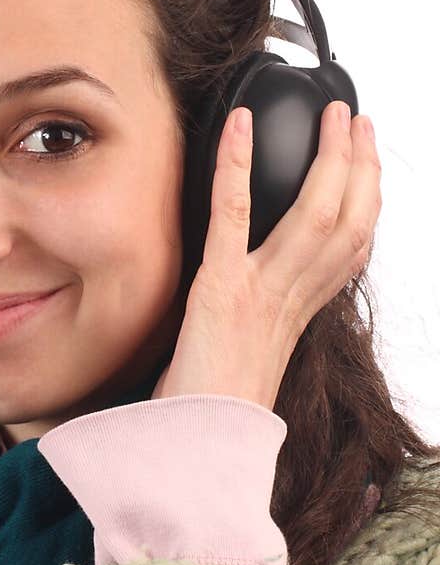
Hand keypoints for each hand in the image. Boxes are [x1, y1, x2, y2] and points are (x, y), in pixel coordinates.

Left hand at [152, 101, 380, 411]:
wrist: (196, 448)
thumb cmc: (213, 405)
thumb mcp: (253, 352)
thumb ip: (268, 314)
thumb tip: (268, 286)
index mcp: (300, 313)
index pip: (353, 248)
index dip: (368, 200)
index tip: (368, 163)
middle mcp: (290, 299)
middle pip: (347, 222)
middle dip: (359, 165)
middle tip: (355, 119)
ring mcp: (259, 292)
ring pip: (314, 215)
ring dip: (326, 157)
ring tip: (331, 116)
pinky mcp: (219, 288)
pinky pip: (233, 216)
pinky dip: (236, 165)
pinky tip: (239, 126)